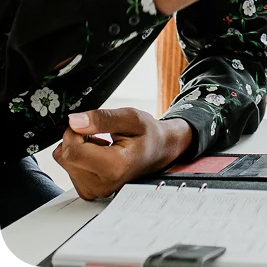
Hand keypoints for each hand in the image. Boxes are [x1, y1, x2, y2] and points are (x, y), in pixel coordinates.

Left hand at [53, 108, 191, 199]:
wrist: (158, 151)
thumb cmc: (147, 134)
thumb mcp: (131, 117)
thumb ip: (103, 119)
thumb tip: (74, 122)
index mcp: (114, 167)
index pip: (72, 152)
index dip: (74, 132)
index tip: (88, 123)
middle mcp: (102, 185)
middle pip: (65, 157)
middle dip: (76, 138)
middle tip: (99, 132)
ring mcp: (94, 191)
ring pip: (64, 162)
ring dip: (78, 147)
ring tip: (102, 143)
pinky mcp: (88, 192)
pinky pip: (69, 169)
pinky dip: (79, 157)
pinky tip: (98, 153)